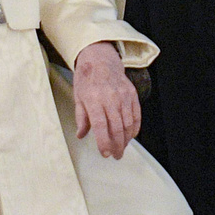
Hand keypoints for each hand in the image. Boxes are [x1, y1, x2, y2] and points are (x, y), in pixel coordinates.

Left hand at [73, 42, 139, 159]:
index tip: (105, 154)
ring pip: (128, 123)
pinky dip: (135, 128)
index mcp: (93, 99)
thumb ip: (81, 118)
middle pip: (117, 127)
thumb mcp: (78, 97)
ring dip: (126, 139)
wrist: (100, 59)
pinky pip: (136, 115)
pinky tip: (130, 136)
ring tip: (122, 148)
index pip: (100, 125)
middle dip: (117, 145)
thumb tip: (81, 135)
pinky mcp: (132, 94)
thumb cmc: (86, 79)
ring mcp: (123, 96)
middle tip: (116, 155)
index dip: (104, 142)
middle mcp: (110, 98)